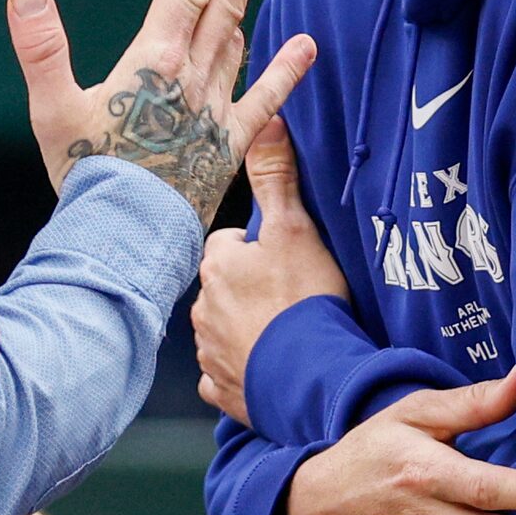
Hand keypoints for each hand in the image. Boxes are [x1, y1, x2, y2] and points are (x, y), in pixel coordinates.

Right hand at [7, 0, 314, 225]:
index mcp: (153, 61)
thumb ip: (41, 48)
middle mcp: (192, 76)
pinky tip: (305, 45)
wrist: (126, 237)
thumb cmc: (85, 175)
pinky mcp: (229, 142)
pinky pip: (265, 99)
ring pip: (239, 35)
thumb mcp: (51, 109)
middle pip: (221, 1)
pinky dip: (285, 70)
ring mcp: (215, 108)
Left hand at [196, 119, 349, 421]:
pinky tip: (271, 368)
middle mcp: (203, 308)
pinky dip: (244, 371)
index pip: (229, 244)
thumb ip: (278, 178)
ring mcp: (209, 352)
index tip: (284, 262)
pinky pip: (225, 375)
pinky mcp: (221, 390)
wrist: (312, 379)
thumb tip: (268, 124)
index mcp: (217, 265)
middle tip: (291, 299)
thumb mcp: (296, 229)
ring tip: (287, 335)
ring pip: (223, 329)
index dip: (259, 250)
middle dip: (250, 291)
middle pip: (225, 287)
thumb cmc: (305, 301)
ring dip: (248, 330)